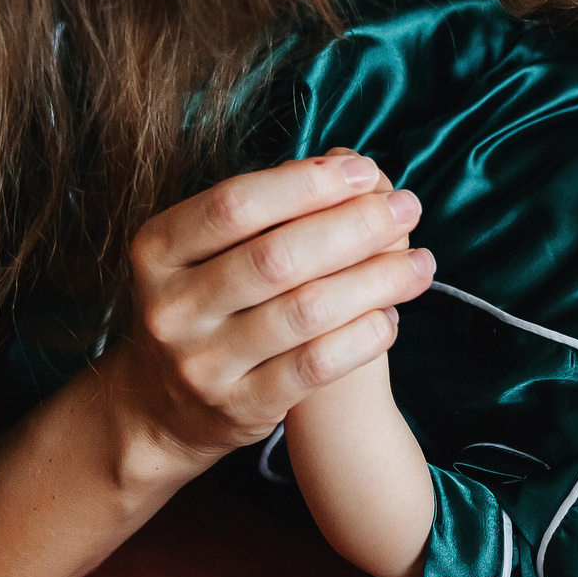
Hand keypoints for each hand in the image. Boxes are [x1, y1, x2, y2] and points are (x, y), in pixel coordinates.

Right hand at [110, 153, 435, 476]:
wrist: (162, 407)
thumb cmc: (205, 305)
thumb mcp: (204, 254)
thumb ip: (264, 213)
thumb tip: (351, 169)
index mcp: (157, 250)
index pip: (235, 205)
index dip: (305, 184)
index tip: (363, 171)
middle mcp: (172, 307)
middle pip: (276, 256)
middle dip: (354, 226)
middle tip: (407, 209)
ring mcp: (202, 363)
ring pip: (305, 312)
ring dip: (375, 281)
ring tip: (420, 264)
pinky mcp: (239, 407)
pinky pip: (315, 366)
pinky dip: (362, 336)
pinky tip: (392, 316)